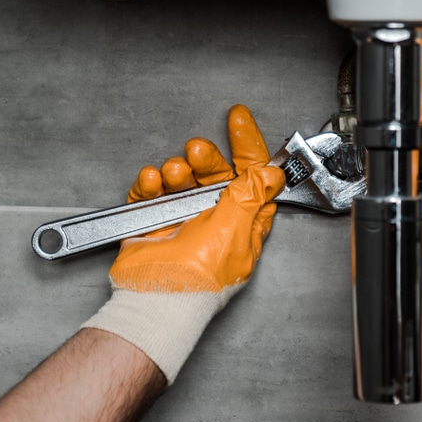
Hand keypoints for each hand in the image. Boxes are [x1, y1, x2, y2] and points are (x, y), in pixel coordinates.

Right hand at [81, 105, 284, 382]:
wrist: (156, 300)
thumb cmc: (199, 282)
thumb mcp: (235, 231)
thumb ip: (251, 195)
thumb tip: (271, 172)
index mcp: (242, 221)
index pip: (251, 175)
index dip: (247, 145)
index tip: (238, 120)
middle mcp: (214, 218)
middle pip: (214, 171)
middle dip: (206, 157)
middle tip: (198, 151)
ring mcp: (182, 218)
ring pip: (182, 177)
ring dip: (177, 170)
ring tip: (173, 176)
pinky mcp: (153, 221)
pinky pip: (152, 190)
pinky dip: (150, 182)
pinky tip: (152, 182)